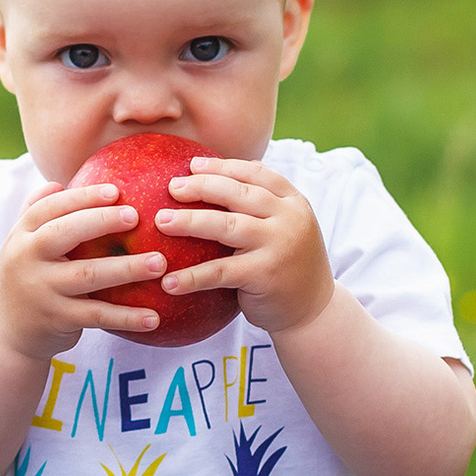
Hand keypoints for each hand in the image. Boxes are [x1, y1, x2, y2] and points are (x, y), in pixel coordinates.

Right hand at [0, 182, 167, 359]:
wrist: (8, 333)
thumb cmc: (27, 278)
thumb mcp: (23, 246)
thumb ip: (36, 214)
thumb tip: (58, 182)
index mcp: (21, 235)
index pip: (49, 207)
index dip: (82, 196)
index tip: (115, 191)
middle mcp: (26, 259)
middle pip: (65, 233)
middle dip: (102, 221)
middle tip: (137, 216)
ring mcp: (41, 290)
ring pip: (88, 275)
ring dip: (127, 268)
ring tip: (159, 263)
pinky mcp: (56, 319)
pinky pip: (97, 315)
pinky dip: (126, 316)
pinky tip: (154, 316)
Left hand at [158, 157, 334, 336]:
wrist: (314, 310)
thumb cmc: (288, 263)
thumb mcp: (285, 226)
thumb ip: (261, 204)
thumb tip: (217, 173)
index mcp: (292, 202)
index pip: (256, 174)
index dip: (223, 167)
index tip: (193, 165)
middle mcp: (288, 219)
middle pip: (238, 193)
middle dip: (202, 186)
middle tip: (172, 188)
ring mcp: (277, 245)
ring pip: (226, 226)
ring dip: (190, 222)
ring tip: (161, 221)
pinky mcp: (264, 275)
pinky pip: (220, 272)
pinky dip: (192, 277)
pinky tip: (168, 282)